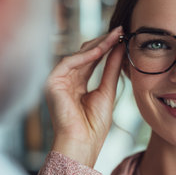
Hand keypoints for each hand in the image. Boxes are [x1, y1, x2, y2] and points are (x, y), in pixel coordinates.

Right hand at [46, 26, 123, 167]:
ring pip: (78, 55)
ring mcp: (58, 81)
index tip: (123, 36)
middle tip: (121, 30)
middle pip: (85, 54)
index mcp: (78, 84)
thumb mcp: (107, 91)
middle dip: (104, 42)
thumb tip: (120, 48)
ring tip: (115, 36)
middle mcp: (66, 80)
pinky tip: (101, 49)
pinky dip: (85, 55)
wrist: (83, 144)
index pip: (93, 60)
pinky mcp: (52, 83)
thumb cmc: (95, 125)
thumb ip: (111, 69)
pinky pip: (69, 62)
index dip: (107, 48)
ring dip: (97, 44)